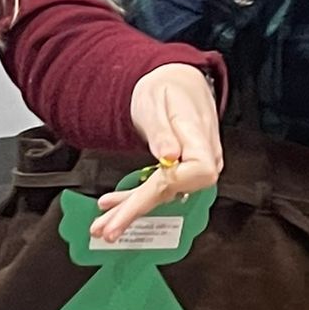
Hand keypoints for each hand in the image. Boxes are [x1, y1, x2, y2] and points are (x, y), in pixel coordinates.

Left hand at [92, 64, 224, 240]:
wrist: (177, 80)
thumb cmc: (167, 86)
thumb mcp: (156, 102)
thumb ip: (163, 131)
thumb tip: (170, 157)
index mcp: (200, 136)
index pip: (196, 172)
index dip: (168, 186)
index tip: (141, 193)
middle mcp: (204, 156)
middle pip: (175, 190)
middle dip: (138, 210)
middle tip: (108, 228)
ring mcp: (195, 166)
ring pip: (164, 194)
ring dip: (131, 209)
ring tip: (103, 224)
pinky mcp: (183, 171)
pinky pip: (160, 188)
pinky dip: (136, 198)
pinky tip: (115, 204)